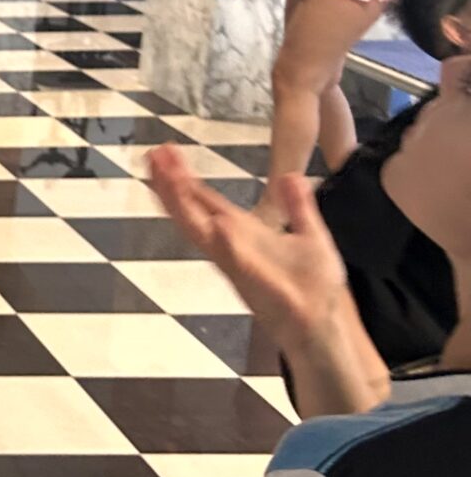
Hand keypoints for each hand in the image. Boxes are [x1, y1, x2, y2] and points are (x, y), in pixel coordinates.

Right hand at [146, 146, 352, 352]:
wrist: (323, 324)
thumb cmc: (314, 286)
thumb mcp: (309, 234)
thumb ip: (298, 207)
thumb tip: (291, 175)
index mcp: (241, 233)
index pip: (204, 200)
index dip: (184, 178)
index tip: (166, 152)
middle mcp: (229, 245)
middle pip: (190, 210)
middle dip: (170, 184)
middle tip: (153, 155)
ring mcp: (236, 262)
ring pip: (198, 230)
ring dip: (181, 205)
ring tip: (166, 177)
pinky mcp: (252, 279)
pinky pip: (233, 259)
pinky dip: (223, 242)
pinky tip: (217, 223)